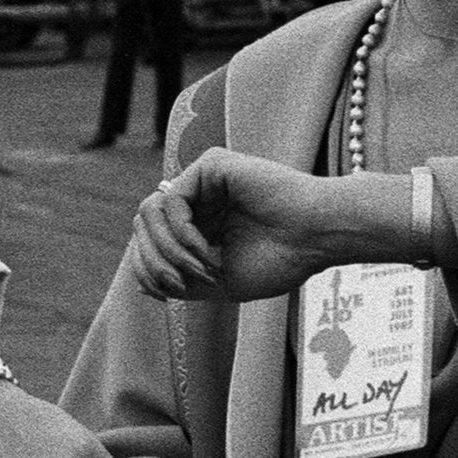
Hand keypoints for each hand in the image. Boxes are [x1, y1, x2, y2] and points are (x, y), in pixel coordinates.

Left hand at [130, 149, 389, 303]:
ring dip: (167, 250)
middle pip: (141, 228)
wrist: (317, 239)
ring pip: (147, 213)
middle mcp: (197, 200)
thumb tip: (140, 283)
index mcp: (199, 224)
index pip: (147, 242)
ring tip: (199, 268)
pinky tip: (207, 250)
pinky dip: (181, 234)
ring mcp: (202, 181)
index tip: (178, 292)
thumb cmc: (280, 261)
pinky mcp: (210, 165)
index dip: (149, 271)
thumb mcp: (218, 283)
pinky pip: (169, 200)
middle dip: (155, 263)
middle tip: (186, 283)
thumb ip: (178, 280)